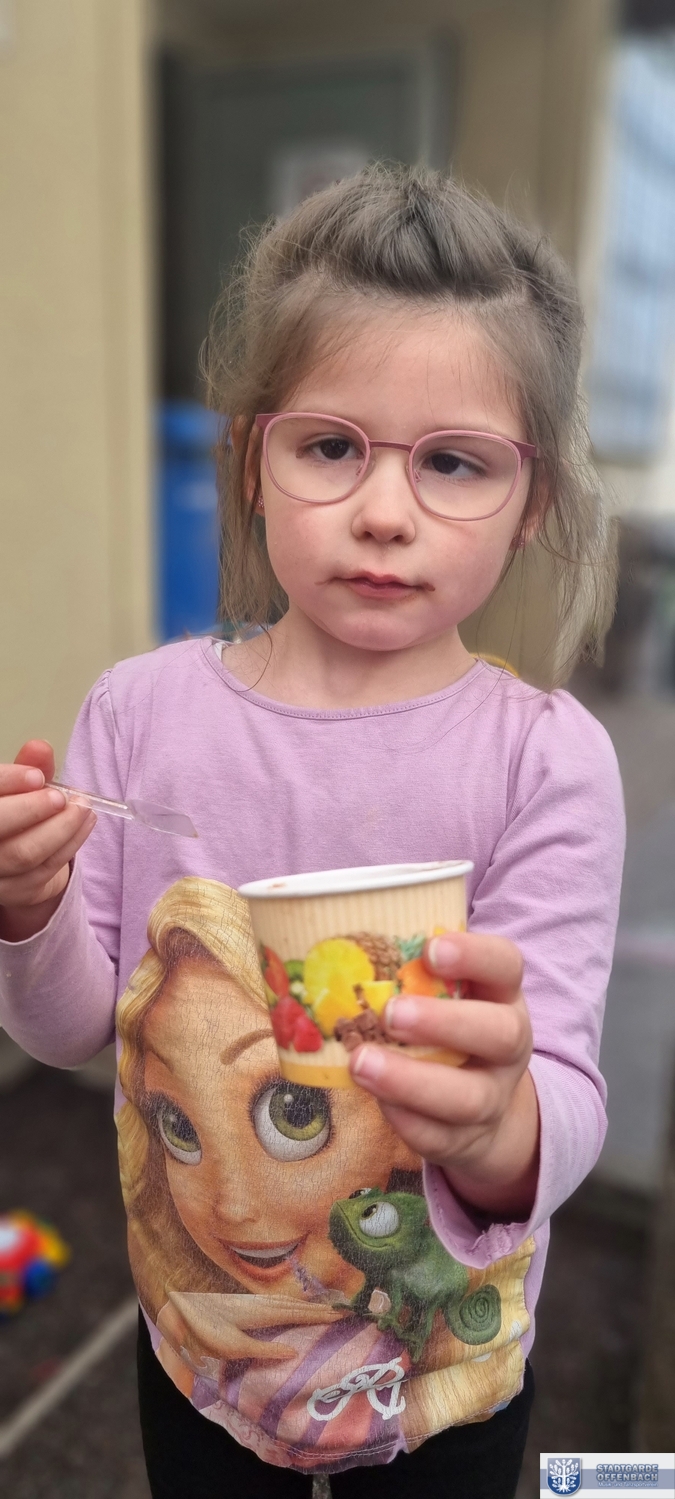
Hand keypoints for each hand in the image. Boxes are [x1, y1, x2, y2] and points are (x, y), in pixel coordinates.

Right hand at [0, 740, 95, 940]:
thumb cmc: (18, 815)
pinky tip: (85, 823)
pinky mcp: (15, 892)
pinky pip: (46, 869)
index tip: (37, 776)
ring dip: (60, 828)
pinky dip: (71, 843)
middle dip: (32, 809)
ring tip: (82, 808)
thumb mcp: (21, 787)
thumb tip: (40, 747)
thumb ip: (29, 767)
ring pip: (24, 853)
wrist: (20, 861)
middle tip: (61, 797)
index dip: (8, 782)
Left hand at [349, 931, 539, 1221]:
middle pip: (500, 1033)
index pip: (506, 964)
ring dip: (411, 1081)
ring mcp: (492, 1097)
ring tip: (361, 1063)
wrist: (482, 1112)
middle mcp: (507, 1045)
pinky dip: (405, 1120)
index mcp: (500, 996)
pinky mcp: (467, 1140)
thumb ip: (403, 971)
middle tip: (391, 1013)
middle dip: (444, 1023)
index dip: (475, 954)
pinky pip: (440, 1137)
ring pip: (468, 1097)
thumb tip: (314, 937)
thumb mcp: (444, 996)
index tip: (431, 948)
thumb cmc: (444, 1031)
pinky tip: (375, 1102)